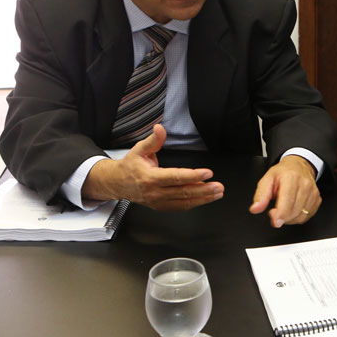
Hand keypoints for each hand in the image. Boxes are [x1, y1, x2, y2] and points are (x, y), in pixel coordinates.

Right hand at [82, 124, 223, 210]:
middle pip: (183, 192)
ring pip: (184, 202)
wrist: (118, 183)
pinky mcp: (161, 207)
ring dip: (203, 198)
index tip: (207, 173)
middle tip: (218, 186)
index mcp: (150, 177)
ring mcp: (158, 202)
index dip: (192, 176)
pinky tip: (206, 199)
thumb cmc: (130, 166)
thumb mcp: (139, 149)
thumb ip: (153, 140)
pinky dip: (195, 203)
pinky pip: (180, 207)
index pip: (175, 177)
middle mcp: (155, 192)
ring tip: (217, 193)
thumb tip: (160, 128)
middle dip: (204, 190)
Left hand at [250, 155, 320, 226]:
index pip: (287, 202)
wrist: (299, 166)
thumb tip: (256, 209)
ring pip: (300, 216)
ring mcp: (313, 193)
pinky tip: (292, 210)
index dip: (280, 215)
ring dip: (289, 218)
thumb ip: (260, 195)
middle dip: (282, 217)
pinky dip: (297, 217)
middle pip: (293, 211)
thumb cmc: (283, 173)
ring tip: (283, 208)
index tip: (275, 221)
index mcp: (291, 178)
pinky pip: (306, 217)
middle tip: (274, 211)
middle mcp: (305, 185)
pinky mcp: (317, 200)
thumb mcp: (267, 180)